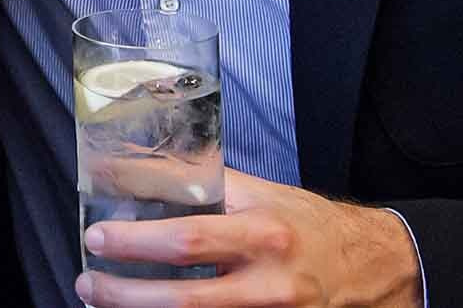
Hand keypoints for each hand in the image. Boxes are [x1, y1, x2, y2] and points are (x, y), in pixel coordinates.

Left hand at [76, 170, 422, 307]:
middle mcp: (269, 282)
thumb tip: (141, 168)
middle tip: (89, 279)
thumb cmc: (309, 224)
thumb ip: (207, 185)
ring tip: (102, 299)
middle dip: (126, 293)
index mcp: (263, 234)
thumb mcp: (262, 194)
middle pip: (185, 298)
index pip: (189, 238)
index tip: (98, 236)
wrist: (373, 265)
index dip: (137, 241)